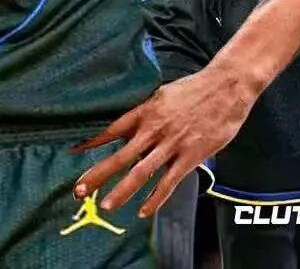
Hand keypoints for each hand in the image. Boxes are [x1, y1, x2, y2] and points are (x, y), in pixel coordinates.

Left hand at [71, 68, 254, 216]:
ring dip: (122, 191)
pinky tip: (143, 211)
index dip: (92, 142)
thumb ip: (146, 112)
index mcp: (145, 111)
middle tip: (79, 190)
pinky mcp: (190, 157)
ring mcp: (172, 145)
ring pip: (141, 173)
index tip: (73, 152)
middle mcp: (154, 129)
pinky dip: (155, 199)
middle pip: (120, 156)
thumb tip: (129, 125)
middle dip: (98, 174)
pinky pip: (169, 182)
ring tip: (106, 205)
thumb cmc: (194, 89)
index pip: (112, 130)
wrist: (226, 87)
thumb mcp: (162, 94)